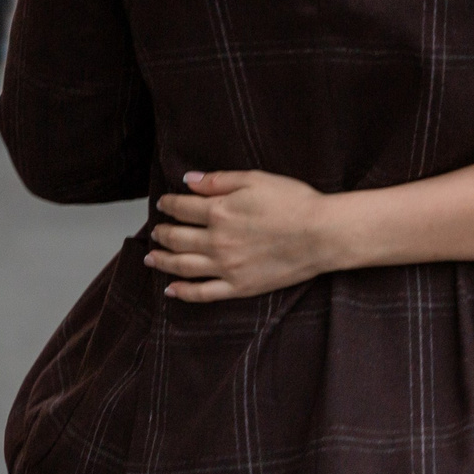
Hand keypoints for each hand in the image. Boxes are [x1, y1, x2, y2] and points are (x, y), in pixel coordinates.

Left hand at [146, 171, 335, 301]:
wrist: (322, 234)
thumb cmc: (294, 203)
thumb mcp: (256, 180)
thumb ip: (219, 181)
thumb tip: (189, 181)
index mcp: (219, 212)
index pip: (182, 208)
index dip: (169, 205)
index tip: (164, 204)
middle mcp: (216, 241)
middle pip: (177, 238)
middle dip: (162, 233)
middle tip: (157, 231)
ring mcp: (226, 267)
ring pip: (183, 266)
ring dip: (163, 261)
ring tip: (151, 257)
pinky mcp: (239, 286)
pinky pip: (203, 293)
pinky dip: (183, 292)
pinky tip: (171, 289)